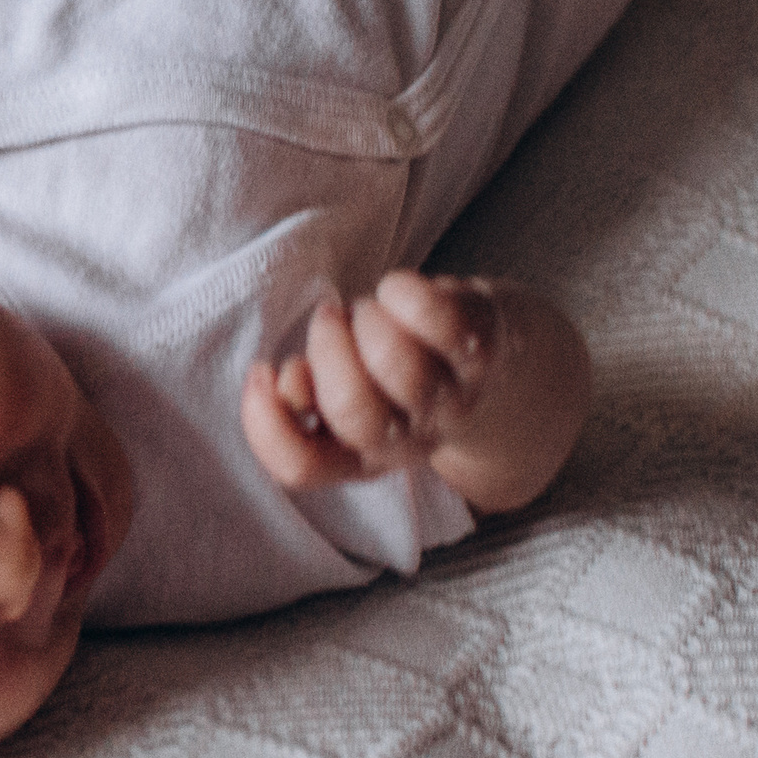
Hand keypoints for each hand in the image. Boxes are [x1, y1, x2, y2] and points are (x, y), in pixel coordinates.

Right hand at [242, 271, 590, 512]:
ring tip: (368, 308)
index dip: (267, 422)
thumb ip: (303, 396)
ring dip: (367, 320)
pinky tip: (397, 290)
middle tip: (330, 318)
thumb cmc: (392, 369)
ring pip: (400, 368)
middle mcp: (407, 440)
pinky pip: (442, 319)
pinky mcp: (481, 350)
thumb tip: (288, 380)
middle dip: (329, 352)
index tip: (265, 370)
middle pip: (355, 415)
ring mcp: (449, 398)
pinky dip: (406, 292)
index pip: (301, 466)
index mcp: (358, 455)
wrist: (491, 360)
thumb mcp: (341, 391)